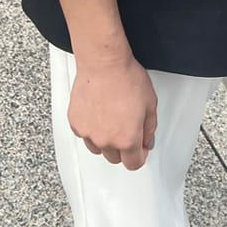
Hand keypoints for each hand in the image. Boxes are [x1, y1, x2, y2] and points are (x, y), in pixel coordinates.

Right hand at [67, 47, 158, 170]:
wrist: (104, 63)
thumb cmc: (126, 78)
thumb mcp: (150, 103)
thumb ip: (149, 128)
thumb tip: (146, 141)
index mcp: (127, 139)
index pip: (133, 164)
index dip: (140, 156)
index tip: (140, 149)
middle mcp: (106, 141)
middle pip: (115, 158)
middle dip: (123, 148)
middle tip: (126, 127)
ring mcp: (89, 133)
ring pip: (98, 148)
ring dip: (105, 140)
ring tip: (111, 118)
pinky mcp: (76, 123)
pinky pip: (85, 134)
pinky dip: (92, 128)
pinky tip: (98, 111)